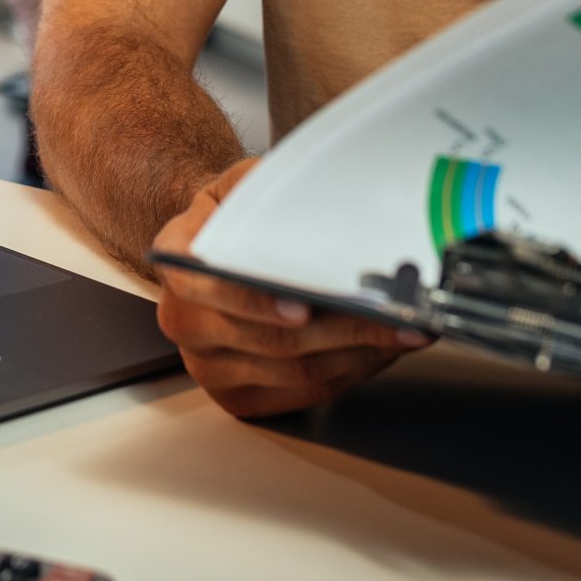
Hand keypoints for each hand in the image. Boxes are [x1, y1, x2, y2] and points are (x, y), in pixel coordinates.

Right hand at [150, 159, 428, 418]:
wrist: (219, 246)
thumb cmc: (239, 215)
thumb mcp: (245, 183)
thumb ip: (271, 192)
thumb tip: (327, 195)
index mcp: (176, 260)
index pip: (208, 287)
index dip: (257, 302)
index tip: (303, 307)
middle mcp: (183, 319)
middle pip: (268, 340)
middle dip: (342, 329)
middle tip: (393, 316)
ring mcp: (207, 365)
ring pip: (294, 372)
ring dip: (358, 353)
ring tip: (404, 330)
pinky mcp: (238, 397)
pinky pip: (304, 393)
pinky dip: (351, 371)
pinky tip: (380, 348)